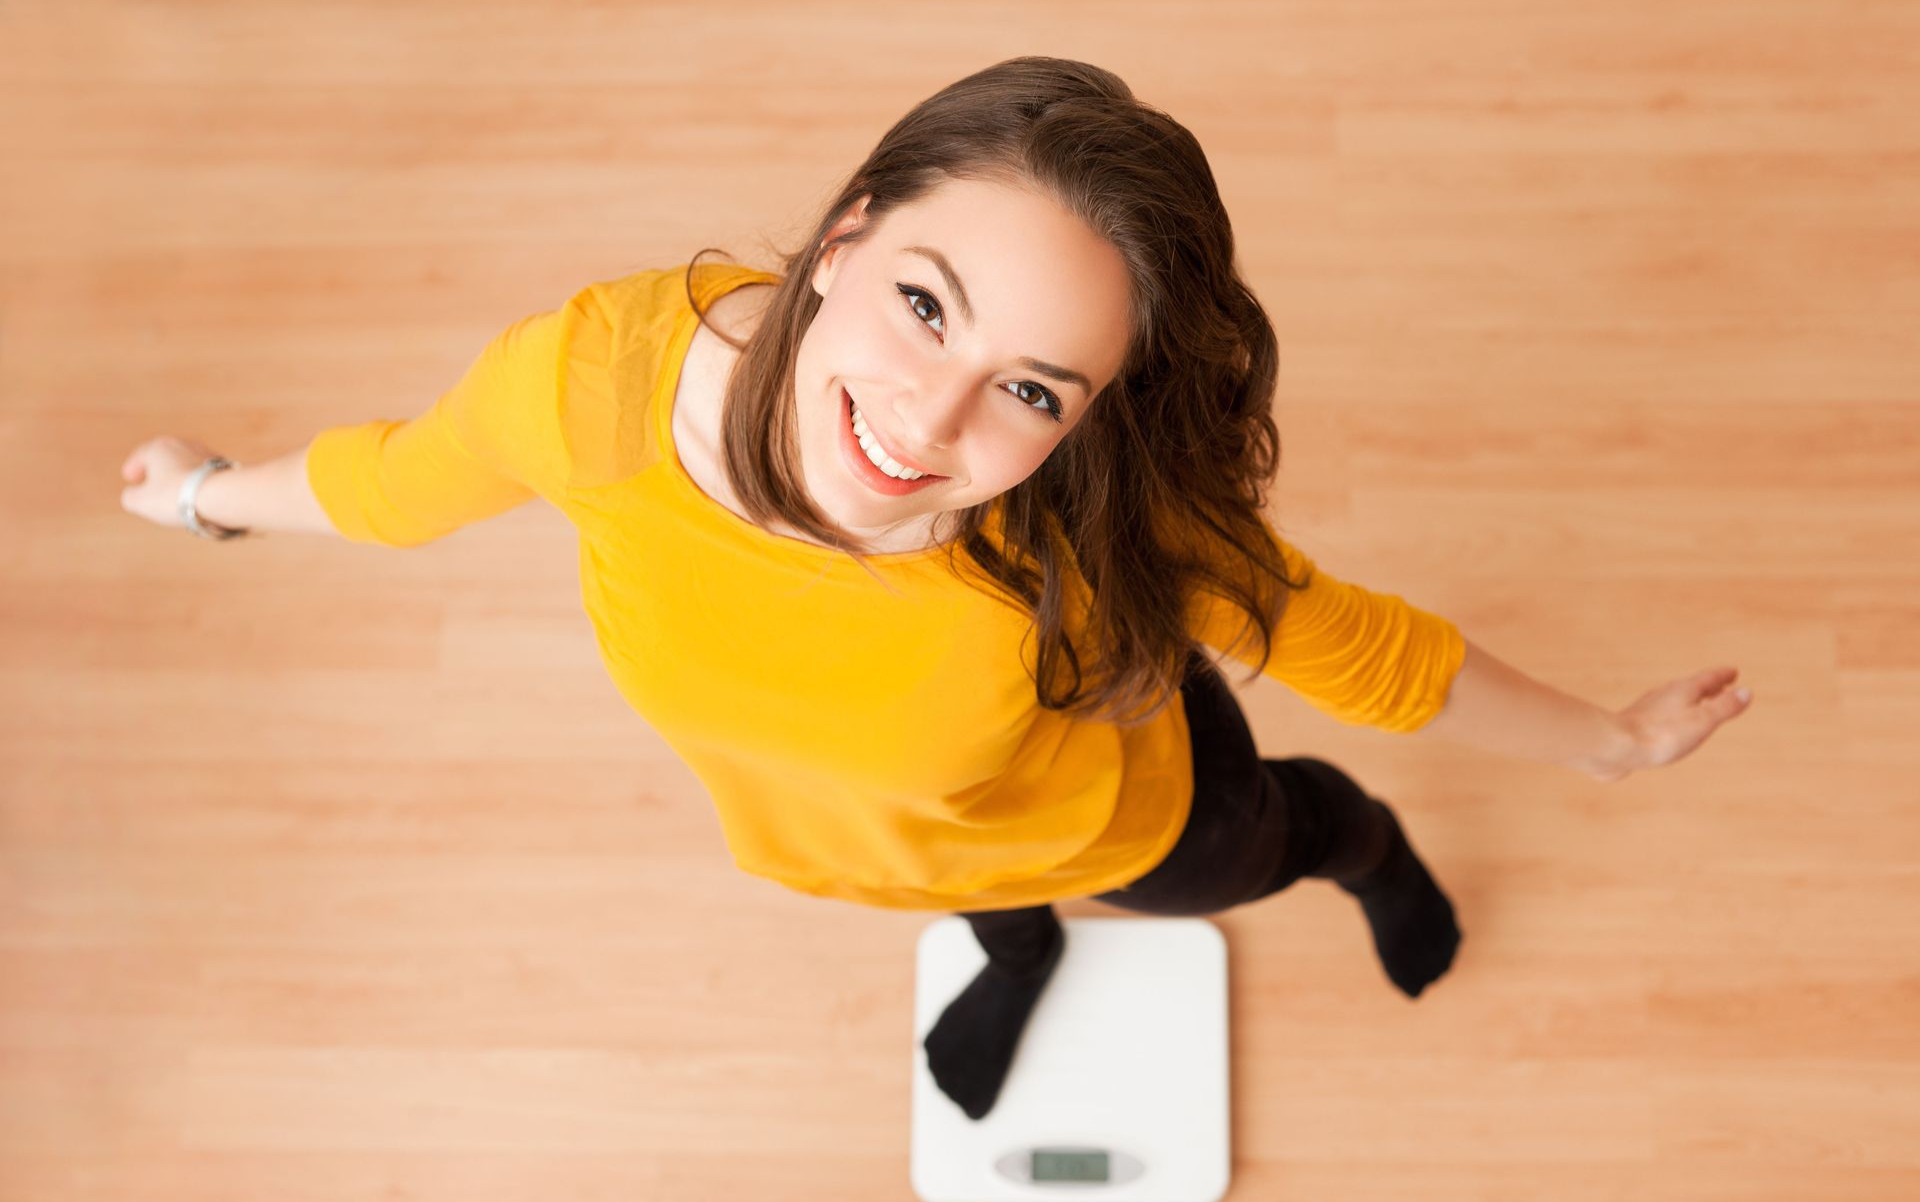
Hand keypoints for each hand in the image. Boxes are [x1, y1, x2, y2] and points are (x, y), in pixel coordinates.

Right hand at [119, 435, 224, 529]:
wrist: (221, 496)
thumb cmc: (176, 497)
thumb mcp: (141, 502)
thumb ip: (131, 497)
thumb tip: (133, 495)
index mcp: (159, 447)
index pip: (142, 455)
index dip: (134, 467)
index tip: (130, 477)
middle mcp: (184, 445)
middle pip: (166, 457)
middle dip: (158, 470)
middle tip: (152, 483)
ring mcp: (207, 455)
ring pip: (188, 465)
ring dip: (180, 477)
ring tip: (176, 495)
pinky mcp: (226, 468)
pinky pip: (206, 476)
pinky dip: (199, 484)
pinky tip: (199, 498)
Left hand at [1600, 665, 1753, 780]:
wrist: (1616, 747)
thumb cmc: (1662, 735)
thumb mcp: (1702, 721)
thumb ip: (1725, 707)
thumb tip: (1746, 692)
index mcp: (1683, 690)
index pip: (1707, 679)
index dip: (1722, 676)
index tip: (1733, 672)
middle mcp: (1664, 695)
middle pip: (1690, 687)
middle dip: (1708, 686)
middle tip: (1721, 685)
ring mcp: (1648, 708)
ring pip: (1674, 700)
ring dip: (1690, 700)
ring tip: (1698, 704)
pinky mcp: (1635, 724)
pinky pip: (1660, 714)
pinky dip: (1673, 714)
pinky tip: (1667, 725)